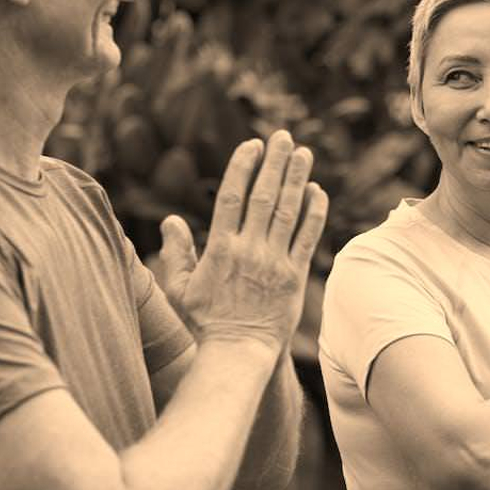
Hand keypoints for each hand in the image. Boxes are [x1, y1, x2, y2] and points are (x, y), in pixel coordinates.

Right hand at [163, 130, 328, 349]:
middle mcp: (249, 250)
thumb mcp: (179, 288)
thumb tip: (171, 220)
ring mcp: (275, 262)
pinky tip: (318, 191)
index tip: (252, 145)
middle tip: (283, 136)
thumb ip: (176, 252)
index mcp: (220, 248)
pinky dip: (314, 213)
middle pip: (264, 196)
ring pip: (288, 211)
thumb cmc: (205, 323)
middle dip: (274, 162)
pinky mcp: (295, 276)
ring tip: (303, 152)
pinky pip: (307, 238)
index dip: (243, 166)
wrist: (238, 353)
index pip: (233, 196)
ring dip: (296, 179)